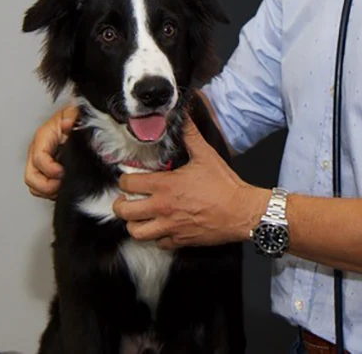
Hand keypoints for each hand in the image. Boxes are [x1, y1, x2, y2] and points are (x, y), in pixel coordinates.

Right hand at [25, 105, 77, 198]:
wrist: (73, 117)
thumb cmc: (71, 116)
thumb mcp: (74, 112)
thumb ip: (72, 117)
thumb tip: (68, 124)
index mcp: (42, 137)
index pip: (39, 159)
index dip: (50, 169)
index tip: (63, 172)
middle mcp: (37, 151)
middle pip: (31, 176)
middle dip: (46, 185)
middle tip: (62, 185)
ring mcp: (39, 162)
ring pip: (34, 185)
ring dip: (48, 191)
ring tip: (64, 187)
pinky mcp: (45, 170)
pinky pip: (41, 187)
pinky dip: (50, 192)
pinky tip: (63, 187)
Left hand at [113, 117, 269, 249]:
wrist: (241, 211)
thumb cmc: (224, 185)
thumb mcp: (206, 155)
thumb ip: (190, 135)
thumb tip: (184, 118)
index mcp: (166, 185)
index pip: (128, 184)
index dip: (124, 180)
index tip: (129, 178)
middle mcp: (163, 208)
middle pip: (124, 211)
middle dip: (120, 204)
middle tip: (126, 199)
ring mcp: (170, 227)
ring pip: (136, 232)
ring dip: (134, 223)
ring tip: (139, 216)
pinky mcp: (179, 240)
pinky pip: (158, 243)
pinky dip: (156, 236)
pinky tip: (161, 227)